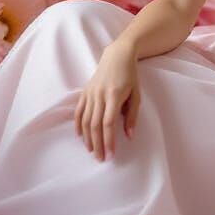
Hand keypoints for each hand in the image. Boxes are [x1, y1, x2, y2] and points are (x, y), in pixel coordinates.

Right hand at [74, 41, 140, 161]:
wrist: (117, 56)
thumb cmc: (130, 75)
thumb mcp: (136, 94)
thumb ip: (132, 116)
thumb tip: (129, 136)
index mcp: (114, 95)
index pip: (108, 122)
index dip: (108, 140)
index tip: (111, 154)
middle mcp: (99, 95)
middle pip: (95, 124)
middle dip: (98, 144)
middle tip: (101, 159)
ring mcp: (90, 93)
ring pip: (85, 120)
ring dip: (88, 138)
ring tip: (92, 151)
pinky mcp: (85, 91)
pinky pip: (79, 111)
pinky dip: (78, 125)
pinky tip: (81, 137)